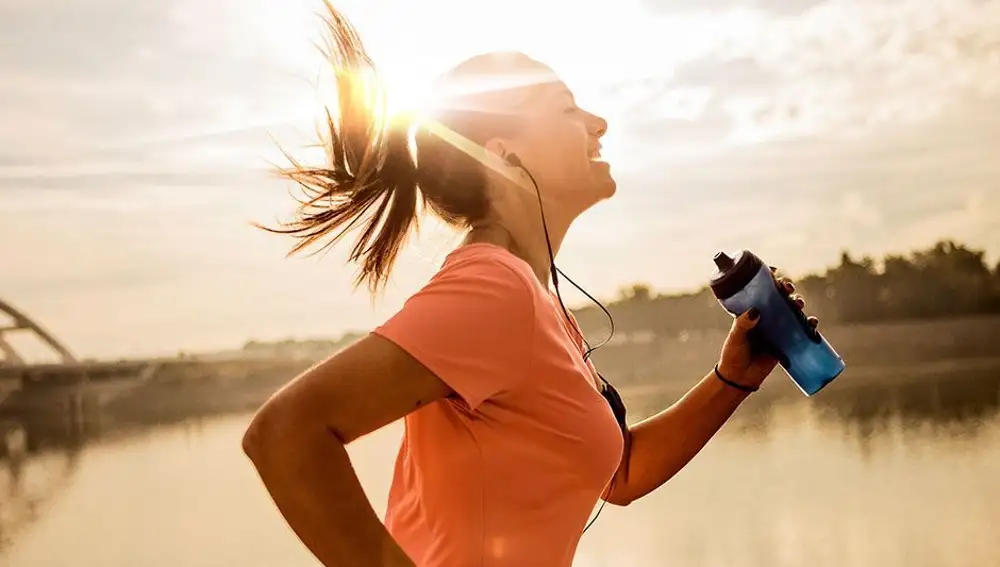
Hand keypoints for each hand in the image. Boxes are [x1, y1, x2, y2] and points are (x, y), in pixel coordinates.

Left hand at [716, 268, 818, 389]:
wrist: (740, 378)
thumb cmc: (733, 354)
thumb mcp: (736, 337)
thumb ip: (743, 324)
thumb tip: (755, 311)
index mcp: (750, 311)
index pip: (760, 289)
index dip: (769, 278)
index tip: (774, 271)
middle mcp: (765, 316)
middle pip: (779, 296)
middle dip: (787, 288)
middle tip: (788, 288)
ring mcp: (776, 328)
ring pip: (791, 310)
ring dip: (798, 303)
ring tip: (799, 304)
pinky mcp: (786, 341)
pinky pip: (801, 329)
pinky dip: (809, 324)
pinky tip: (812, 322)